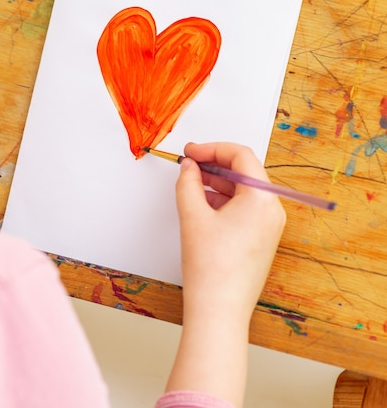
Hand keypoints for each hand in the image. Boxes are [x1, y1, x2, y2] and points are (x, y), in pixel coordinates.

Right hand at [165, 142, 285, 407]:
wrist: (219, 312)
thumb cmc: (210, 267)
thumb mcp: (193, 215)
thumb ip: (188, 182)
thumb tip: (189, 166)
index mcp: (262, 197)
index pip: (241, 156)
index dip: (212, 149)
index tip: (191, 152)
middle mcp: (272, 209)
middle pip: (245, 172)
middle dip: (215, 164)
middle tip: (189, 164)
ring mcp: (270, 225)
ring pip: (244, 190)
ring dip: (218, 182)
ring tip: (191, 183)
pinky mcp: (263, 239)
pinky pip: (246, 208)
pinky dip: (225, 200)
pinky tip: (202, 203)